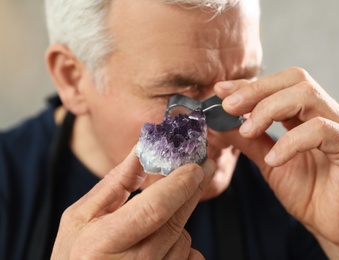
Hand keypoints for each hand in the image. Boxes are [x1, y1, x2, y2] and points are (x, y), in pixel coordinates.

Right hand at [51, 147, 215, 258]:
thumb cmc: (76, 252)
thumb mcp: (83, 215)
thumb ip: (114, 182)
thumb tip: (142, 149)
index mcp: (101, 242)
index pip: (153, 209)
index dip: (178, 186)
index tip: (195, 167)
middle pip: (174, 222)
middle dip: (191, 192)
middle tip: (201, 171)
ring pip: (183, 239)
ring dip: (176, 224)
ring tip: (152, 226)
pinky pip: (190, 258)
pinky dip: (182, 246)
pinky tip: (161, 246)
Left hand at [215, 67, 338, 257]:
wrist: (335, 227)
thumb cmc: (307, 194)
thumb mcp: (269, 163)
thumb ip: (249, 140)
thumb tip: (221, 122)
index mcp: (310, 114)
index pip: (281, 84)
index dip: (250, 85)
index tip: (221, 91)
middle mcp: (329, 114)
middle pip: (296, 79)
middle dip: (257, 90)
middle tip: (229, 107)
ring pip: (307, 96)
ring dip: (269, 109)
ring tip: (247, 131)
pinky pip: (320, 130)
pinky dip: (290, 141)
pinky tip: (273, 160)